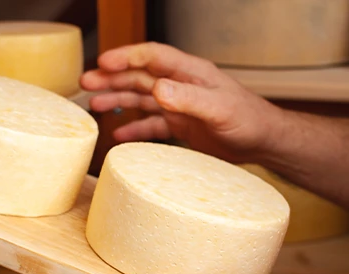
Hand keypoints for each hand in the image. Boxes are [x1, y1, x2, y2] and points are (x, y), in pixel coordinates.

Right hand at [80, 42, 284, 162]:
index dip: (127, 57)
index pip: (153, 57)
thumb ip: (189, 99)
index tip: (103, 63)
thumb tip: (157, 89)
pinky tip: (119, 135)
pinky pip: (152, 126)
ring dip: (118, 100)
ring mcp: (180, 106)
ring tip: (94, 104)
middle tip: (85, 82)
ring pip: (142, 99)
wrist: (263, 142)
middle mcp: (181, 86)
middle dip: (112, 78)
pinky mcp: (181, 126)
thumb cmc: (249, 120)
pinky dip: (135, 129)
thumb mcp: (219, 109)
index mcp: (190, 73)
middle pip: (140, 77)